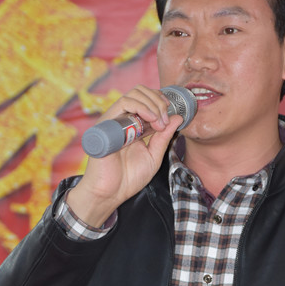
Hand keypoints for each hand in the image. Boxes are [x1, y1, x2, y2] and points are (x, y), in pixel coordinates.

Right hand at [67, 86, 182, 226]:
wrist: (111, 193)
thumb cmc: (129, 178)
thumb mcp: (154, 156)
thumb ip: (164, 137)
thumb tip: (178, 117)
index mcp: (134, 126)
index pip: (147, 100)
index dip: (162, 102)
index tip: (172, 115)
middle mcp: (123, 120)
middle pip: (140, 92)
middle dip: (158, 101)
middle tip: (166, 118)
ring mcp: (115, 121)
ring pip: (133, 94)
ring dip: (152, 103)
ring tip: (159, 121)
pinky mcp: (107, 124)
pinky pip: (123, 103)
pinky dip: (141, 106)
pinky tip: (151, 119)